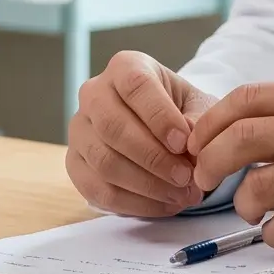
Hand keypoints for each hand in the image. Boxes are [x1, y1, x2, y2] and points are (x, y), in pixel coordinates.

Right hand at [65, 51, 220, 215]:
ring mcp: (79, 129)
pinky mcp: (74, 162)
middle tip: (185, 177)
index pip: (135, 85)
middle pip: (112, 126)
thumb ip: (199, 119)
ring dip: (146, 184)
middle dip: (153, 158)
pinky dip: (134, 204)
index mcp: (125, 68)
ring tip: (181, 195)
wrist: (163, 129)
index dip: (159, 116)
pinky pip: (97, 189)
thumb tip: (190, 139)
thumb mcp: (198, 106)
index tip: (183, 143)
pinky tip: (164, 205)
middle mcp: (94, 93)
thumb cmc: (181, 112)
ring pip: (103, 161)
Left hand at [185, 81, 273, 261]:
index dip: (211, 123)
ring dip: (242, 203)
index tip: (197, 144)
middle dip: (210, 162)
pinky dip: (273, 233)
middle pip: (244, 136)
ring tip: (252, 211)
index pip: (248, 98)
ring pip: (260, 184)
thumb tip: (230, 133)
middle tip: (204, 179)